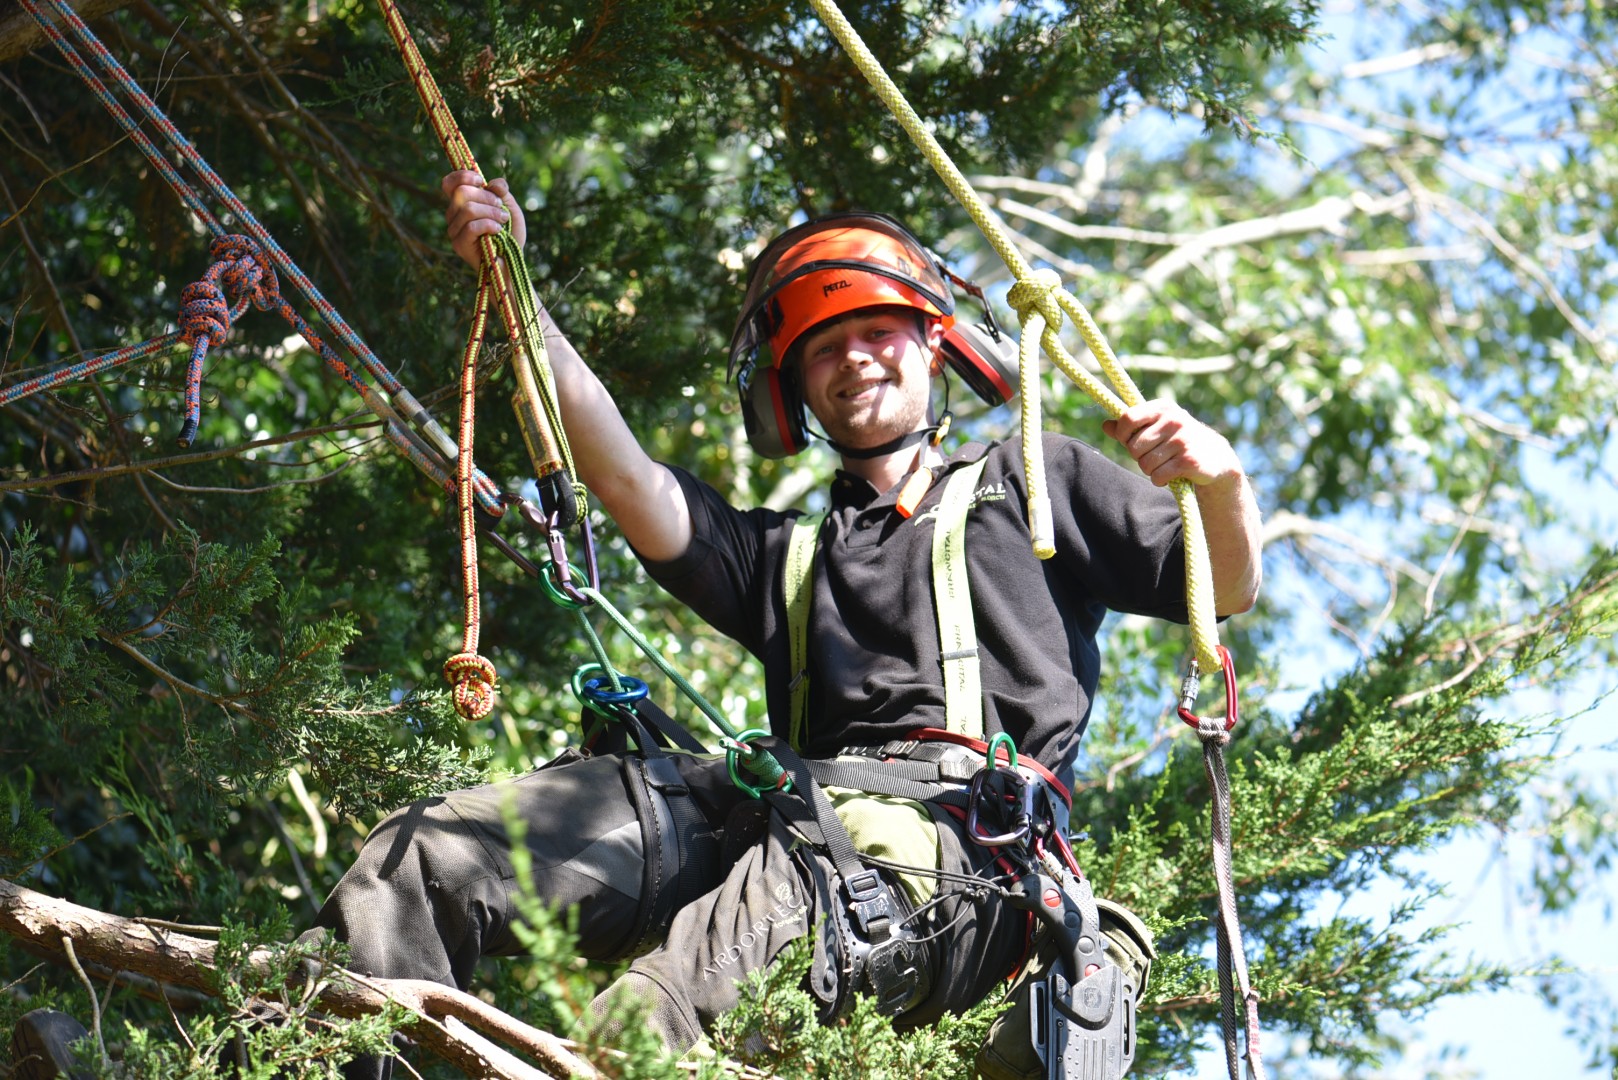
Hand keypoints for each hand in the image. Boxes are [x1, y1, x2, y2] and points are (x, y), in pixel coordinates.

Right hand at [441, 171, 526, 269]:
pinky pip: (471, 227)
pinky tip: (499, 231)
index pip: (449, 183)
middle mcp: (453, 215)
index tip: (481, 181)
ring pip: (468, 209)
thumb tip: (492, 183)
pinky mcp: (459, 245)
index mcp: (461, 204)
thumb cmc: (509, 235)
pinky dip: (489, 226)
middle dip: (487, 198)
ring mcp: (454, 230)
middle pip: (461, 193)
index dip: (463, 176)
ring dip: (491, 213)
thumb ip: (502, 192)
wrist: (512, 263)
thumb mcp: (510, 208)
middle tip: (502, 210)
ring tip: (503, 222)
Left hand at [1102, 399, 1242, 488]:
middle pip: (1134, 446)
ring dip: (1151, 470)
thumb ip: (1130, 427)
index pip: (1128, 418)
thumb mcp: (1156, 428)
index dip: (1123, 435)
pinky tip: (1171, 475)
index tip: (1130, 442)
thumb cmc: (1178, 441)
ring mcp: (1182, 440)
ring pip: (1145, 464)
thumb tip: (1105, 425)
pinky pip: (1158, 476)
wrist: (1215, 458)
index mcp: (1163, 408)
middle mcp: (1174, 420)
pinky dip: (1160, 480)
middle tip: (1155, 456)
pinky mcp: (1189, 460)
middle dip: (1139, 457)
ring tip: (1165, 465)